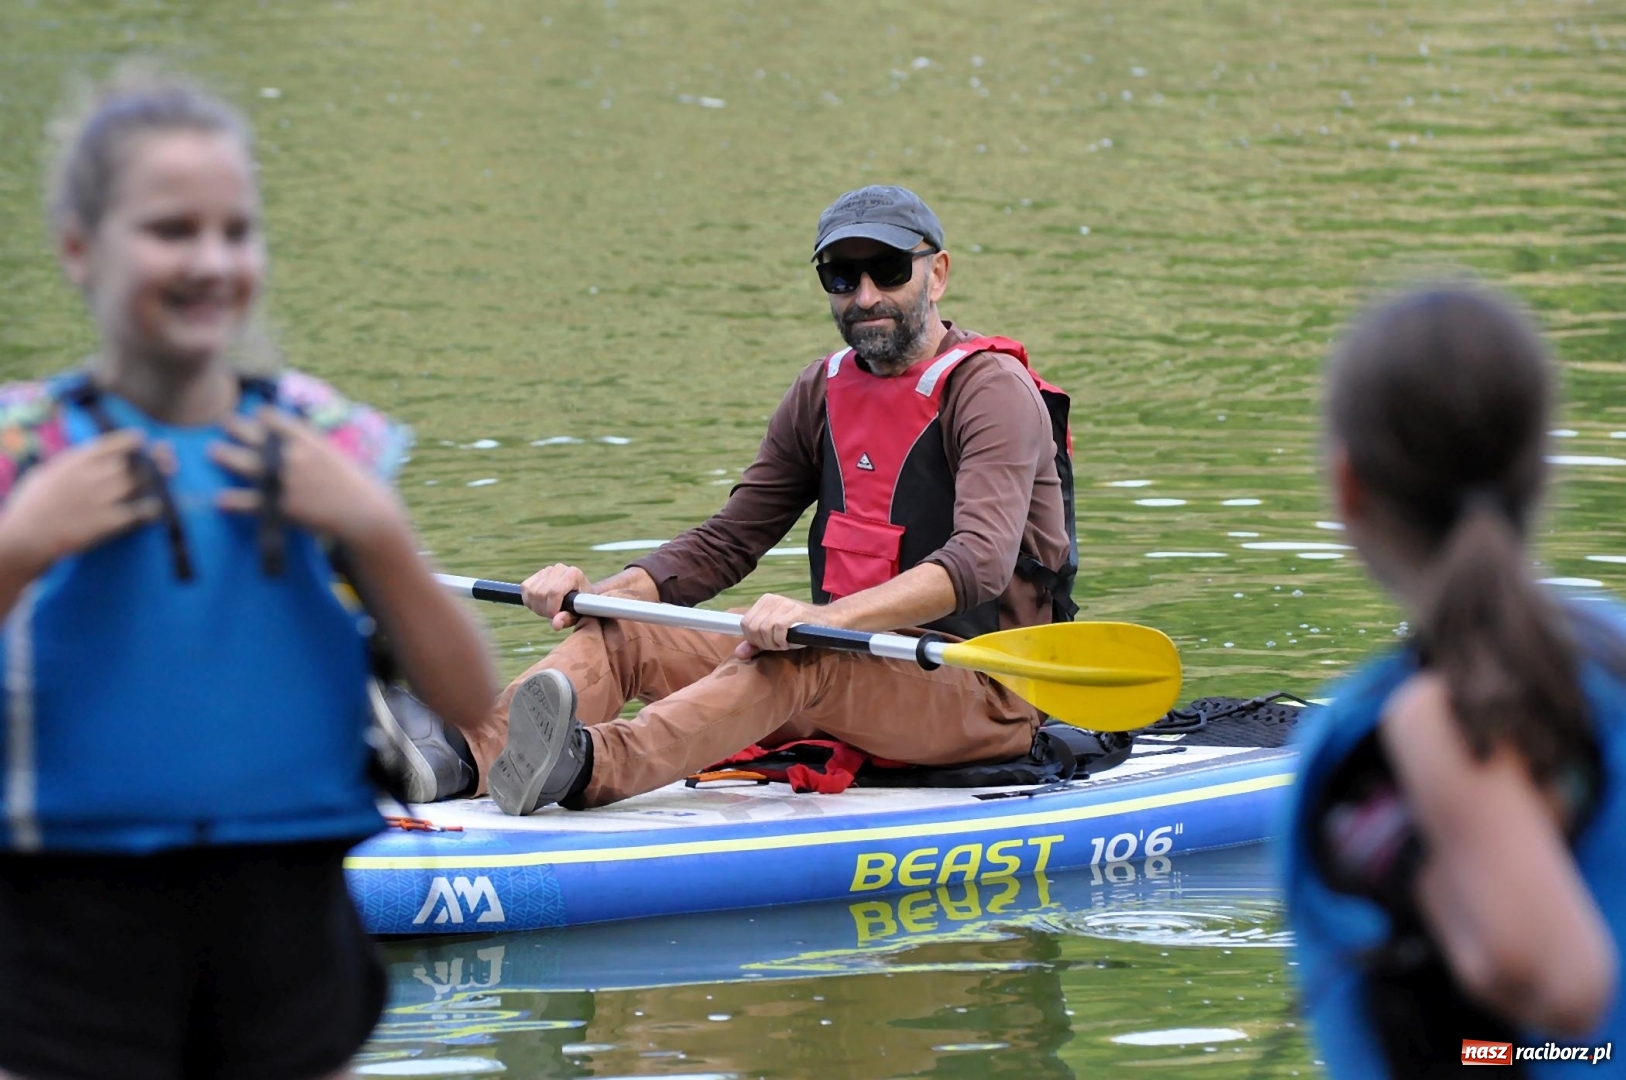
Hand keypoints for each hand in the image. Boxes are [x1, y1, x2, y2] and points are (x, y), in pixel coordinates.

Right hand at [0, 430, 163, 575]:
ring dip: (148, 485)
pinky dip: (149, 509)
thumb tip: (94, 454)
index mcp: (71, 463)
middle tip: (152, 469)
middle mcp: (86, 477)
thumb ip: (70, 463)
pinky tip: (154, 509)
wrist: (24, 538)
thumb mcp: (44, 474)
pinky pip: (137, 511)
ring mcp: (96, 500)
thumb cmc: (31, 505)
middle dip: (141, 466)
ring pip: (134, 484)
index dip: (127, 441)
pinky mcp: (104, 522)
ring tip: (154, 488)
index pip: (107, 445)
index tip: (140, 439)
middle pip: (126, 465)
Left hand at [210, 408, 402, 548]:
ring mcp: (285, 481)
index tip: (251, 415)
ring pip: (245, 465)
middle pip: (253, 436)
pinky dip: (233, 502)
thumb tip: (288, 432)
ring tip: (212, 451)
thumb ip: (307, 442)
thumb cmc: (352, 483)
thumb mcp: (331, 454)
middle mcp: (292, 456)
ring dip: (225, 456)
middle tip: (223, 424)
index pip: (272, 419)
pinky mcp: (282, 507)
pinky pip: (250, 502)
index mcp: (306, 440)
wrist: (365, 513)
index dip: (259, 416)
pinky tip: (220, 500)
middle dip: (235, 428)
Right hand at [521, 564, 592, 629]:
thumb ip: (567, 619)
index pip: (554, 592)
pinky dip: (530, 601)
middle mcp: (559, 569)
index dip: (551, 608)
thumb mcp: (578, 614)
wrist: (580, 594)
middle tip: (552, 615)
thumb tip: (555, 624)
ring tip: (548, 610)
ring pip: (531, 592)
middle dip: (544, 610)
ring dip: (537, 606)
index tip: (555, 616)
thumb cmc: (581, 605)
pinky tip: (541, 604)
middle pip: (541, 593)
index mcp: (573, 575)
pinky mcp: (536, 574)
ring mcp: (547, 570)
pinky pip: (525, 588)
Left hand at [736, 593, 823, 658]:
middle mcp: (772, 599)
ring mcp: (783, 603)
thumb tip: (738, 653)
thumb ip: (756, 644)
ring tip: (784, 644)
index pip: (745, 624)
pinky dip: (782, 640)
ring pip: (764, 629)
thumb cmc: (799, 630)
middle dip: (764, 643)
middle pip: (753, 628)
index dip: (754, 640)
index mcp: (764, 602)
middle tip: (778, 645)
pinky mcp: (795, 610)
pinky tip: (789, 642)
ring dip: (774, 643)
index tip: (768, 644)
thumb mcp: (774, 637)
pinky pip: (778, 628)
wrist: (827, 622)